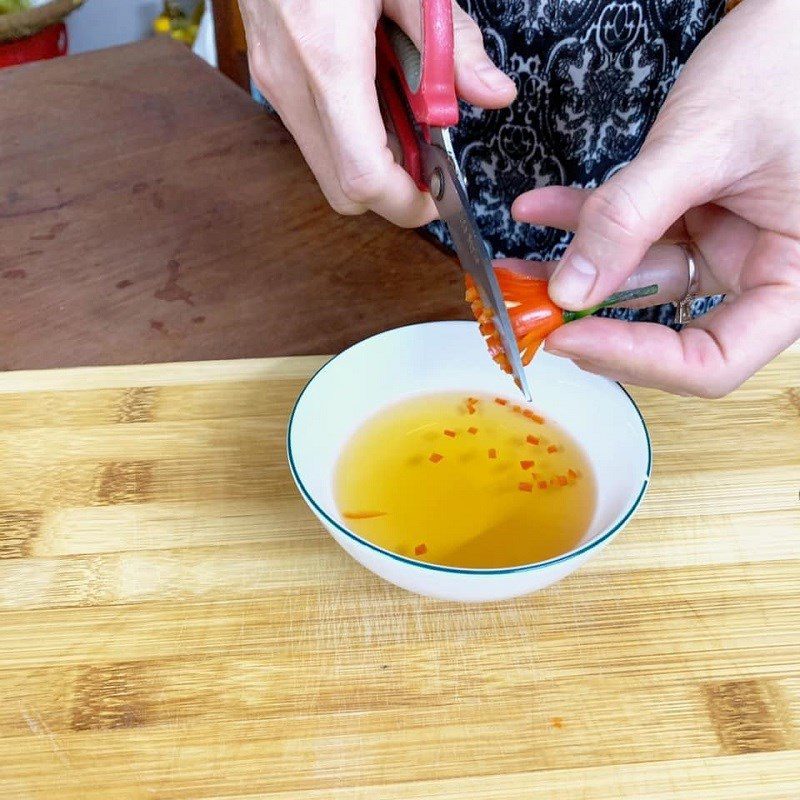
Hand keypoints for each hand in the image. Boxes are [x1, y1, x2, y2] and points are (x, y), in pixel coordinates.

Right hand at [239, 0, 515, 226]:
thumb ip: (454, 42)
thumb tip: (494, 95)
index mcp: (330, 59)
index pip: (364, 177)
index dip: (405, 203)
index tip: (437, 196)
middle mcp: (292, 84)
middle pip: (343, 190)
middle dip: (392, 191)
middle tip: (428, 158)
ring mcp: (275, 84)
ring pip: (328, 168)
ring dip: (373, 160)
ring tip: (404, 111)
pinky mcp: (272, 78)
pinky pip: (316, 136)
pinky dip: (352, 135)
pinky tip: (375, 92)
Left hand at [510, 0, 799, 397]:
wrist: (792, 16)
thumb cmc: (784, 64)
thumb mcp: (703, 145)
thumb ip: (632, 218)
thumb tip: (570, 290)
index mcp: (792, 276)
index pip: (714, 361)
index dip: (638, 359)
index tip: (571, 337)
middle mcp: (757, 270)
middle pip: (667, 328)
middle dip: (592, 317)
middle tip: (532, 311)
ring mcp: (722, 243)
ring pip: (636, 277)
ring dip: (572, 269)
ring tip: (514, 264)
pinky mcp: (691, 215)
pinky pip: (631, 231)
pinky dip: (586, 220)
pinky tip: (540, 209)